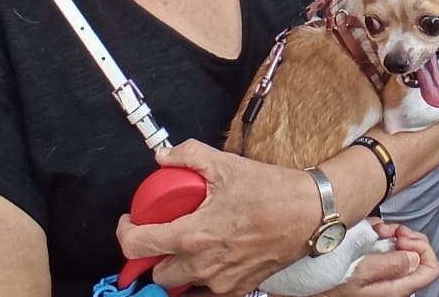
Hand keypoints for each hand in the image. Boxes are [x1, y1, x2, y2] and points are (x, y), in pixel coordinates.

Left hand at [117, 140, 318, 293]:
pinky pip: (207, 290)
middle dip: (155, 254)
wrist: (312, 213)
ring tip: (192, 243)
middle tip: (164, 233)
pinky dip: (202, 276)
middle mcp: (204, 264)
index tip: (131, 223)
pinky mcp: (239, 288)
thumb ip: (188, 155)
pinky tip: (213, 254)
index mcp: (194, 235)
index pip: (138, 245)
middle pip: (157, 272)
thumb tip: (164, 156)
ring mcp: (222, 281)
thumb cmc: (273, 192)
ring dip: (179, 266)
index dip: (126, 233)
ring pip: (182, 283)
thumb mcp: (226, 164)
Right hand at [315, 222, 438, 296]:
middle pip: (417, 254)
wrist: (303, 285)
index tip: (403, 239)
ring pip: (401, 247)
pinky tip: (368, 232)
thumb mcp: (359, 274)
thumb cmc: (326, 286)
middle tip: (388, 231)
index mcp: (395, 288)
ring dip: (390, 233)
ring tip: (375, 230)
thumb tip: (414, 257)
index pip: (431, 268)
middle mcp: (392, 281)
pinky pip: (384, 246)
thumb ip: (390, 265)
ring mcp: (382, 272)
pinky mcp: (370, 263)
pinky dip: (378, 235)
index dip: (422, 248)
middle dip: (404, 237)